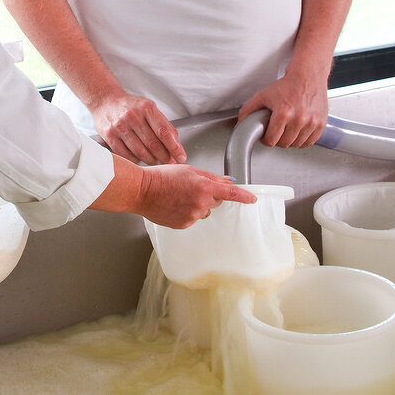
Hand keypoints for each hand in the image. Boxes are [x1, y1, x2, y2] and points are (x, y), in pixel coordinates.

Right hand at [90, 92, 186, 164]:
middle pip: (153, 144)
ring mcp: (120, 126)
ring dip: (151, 160)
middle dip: (164, 157)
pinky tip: (140, 158)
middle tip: (169, 161)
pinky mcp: (109, 135)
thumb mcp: (149, 108)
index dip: (175, 147)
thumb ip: (163, 124)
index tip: (181, 156)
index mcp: (146, 108)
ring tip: (156, 160)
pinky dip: (136, 160)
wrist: (105, 101)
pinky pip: (126, 155)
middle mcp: (132, 116)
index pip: (164, 132)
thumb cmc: (130, 106)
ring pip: (140, 152)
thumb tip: (176, 144)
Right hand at [136, 164, 254, 228]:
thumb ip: (210, 177)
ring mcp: (192, 216)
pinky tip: (174, 204)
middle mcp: (200, 204)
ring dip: (197, 203)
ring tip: (178, 195)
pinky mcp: (184, 224)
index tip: (252, 198)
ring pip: (203, 210)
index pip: (231, 194)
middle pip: (216, 200)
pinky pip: (192, 217)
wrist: (142, 191)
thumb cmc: (161, 178)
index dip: (244, 196)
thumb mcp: (188, 170)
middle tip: (191, 187)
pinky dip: (187, 211)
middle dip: (209, 194)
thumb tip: (226, 182)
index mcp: (204, 187)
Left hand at [237, 70, 327, 148]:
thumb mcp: (263, 95)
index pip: (272, 140)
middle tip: (276, 132)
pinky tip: (297, 132)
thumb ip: (248, 110)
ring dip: (290, 141)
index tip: (267, 136)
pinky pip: (310, 141)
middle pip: (284, 144)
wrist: (308, 76)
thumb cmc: (287, 85)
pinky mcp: (321, 123)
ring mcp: (312, 122)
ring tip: (286, 130)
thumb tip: (240, 124)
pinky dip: (303, 140)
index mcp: (283, 113)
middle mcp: (299, 119)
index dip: (266, 140)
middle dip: (278, 140)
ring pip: (297, 144)